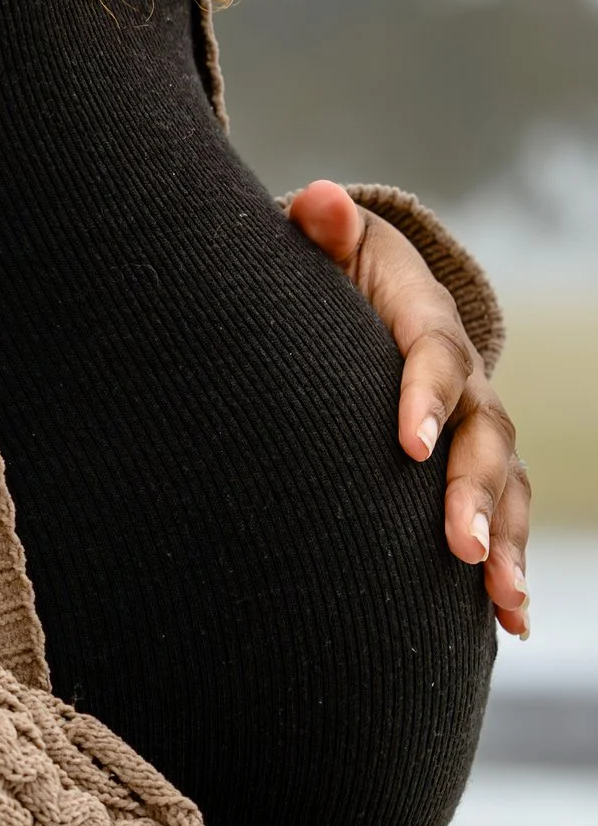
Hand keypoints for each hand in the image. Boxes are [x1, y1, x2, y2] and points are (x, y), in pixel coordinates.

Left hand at [287, 179, 529, 636]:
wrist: (371, 294)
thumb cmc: (336, 272)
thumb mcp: (330, 245)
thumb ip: (323, 230)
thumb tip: (316, 200)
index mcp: (426, 326)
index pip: (432, 358)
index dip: (424, 398)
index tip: (407, 444)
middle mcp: (467, 384)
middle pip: (483, 438)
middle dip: (474, 493)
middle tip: (463, 546)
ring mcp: (477, 431)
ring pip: (506, 487)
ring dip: (507, 543)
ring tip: (502, 597)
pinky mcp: (472, 472)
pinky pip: (502, 519)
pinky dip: (508, 570)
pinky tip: (510, 625)